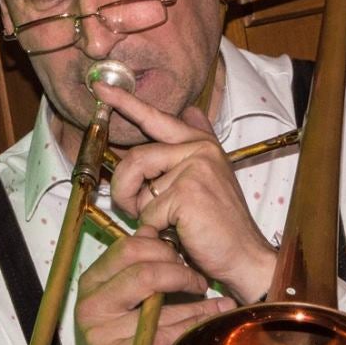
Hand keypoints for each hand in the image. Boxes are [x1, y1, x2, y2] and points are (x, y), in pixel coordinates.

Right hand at [72, 224, 231, 344]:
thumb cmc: (121, 343)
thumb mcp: (122, 302)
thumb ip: (135, 269)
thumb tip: (153, 230)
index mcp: (89, 283)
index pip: (127, 249)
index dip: (162, 248)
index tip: (183, 258)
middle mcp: (89, 305)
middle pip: (143, 272)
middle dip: (180, 272)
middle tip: (199, 281)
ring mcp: (99, 333)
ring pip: (158, 305)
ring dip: (196, 301)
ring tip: (218, 300)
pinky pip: (165, 334)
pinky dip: (194, 324)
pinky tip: (211, 319)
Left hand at [96, 83, 276, 303]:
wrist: (244, 257)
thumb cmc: (219, 226)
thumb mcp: (211, 178)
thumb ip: (196, 147)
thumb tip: (190, 112)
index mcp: (201, 144)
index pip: (157, 118)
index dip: (126, 103)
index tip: (100, 87)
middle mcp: (200, 149)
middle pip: (135, 156)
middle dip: (124, 187)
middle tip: (131, 208)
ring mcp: (195, 168)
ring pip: (137, 183)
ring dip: (137, 209)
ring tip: (157, 223)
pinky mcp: (188, 192)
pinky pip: (148, 210)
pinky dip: (154, 229)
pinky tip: (175, 234)